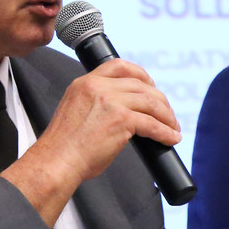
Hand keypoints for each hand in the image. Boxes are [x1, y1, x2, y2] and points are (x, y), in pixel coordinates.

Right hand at [6, 59, 179, 224]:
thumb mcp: (76, 111)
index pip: (119, 66)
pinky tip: (170, 138)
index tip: (151, 84)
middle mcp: (98, 87)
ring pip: (151, 102)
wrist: (57, 161)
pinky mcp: (121, 120)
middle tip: (167, 114)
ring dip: (166, 116)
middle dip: (159, 100)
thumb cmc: (64, 147)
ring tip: (172, 127)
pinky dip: (165, 132)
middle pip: (141, 85)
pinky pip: (152, 124)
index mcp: (85, 83)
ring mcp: (111, 102)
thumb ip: (97, 104)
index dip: (140, 73)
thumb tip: (124, 113)